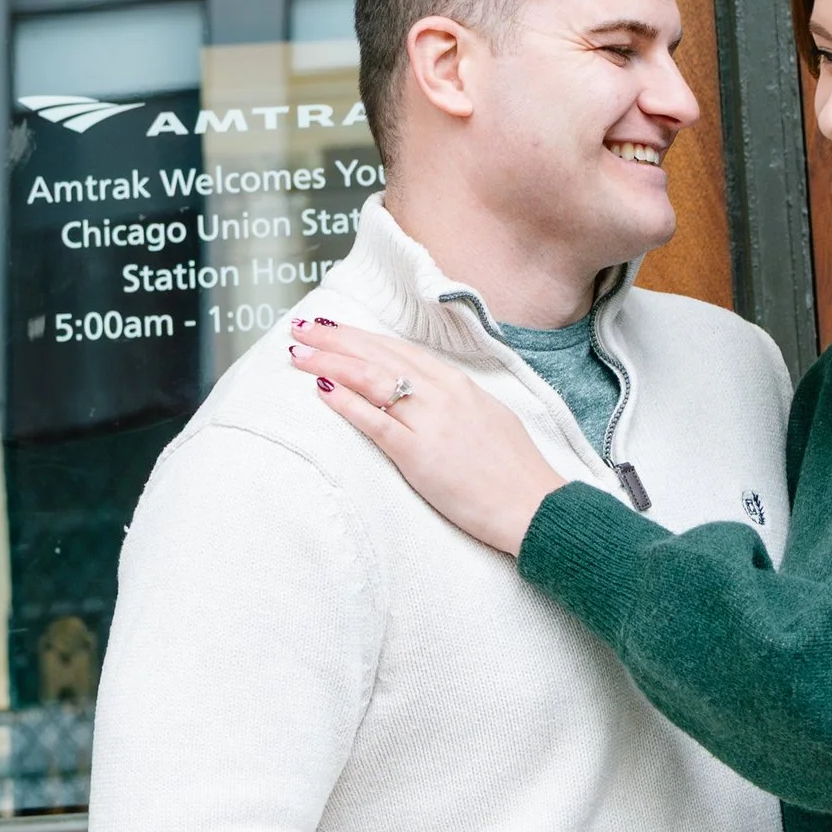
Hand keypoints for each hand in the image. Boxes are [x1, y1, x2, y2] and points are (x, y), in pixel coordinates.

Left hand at [288, 320, 566, 557]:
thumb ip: (453, 400)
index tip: (331, 326)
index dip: (360, 335)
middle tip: (300, 327)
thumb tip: (426, 393)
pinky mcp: (420, 453)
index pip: (397, 349)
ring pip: (371, 379)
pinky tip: (321, 388)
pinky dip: (346, 402)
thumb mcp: (487, 416)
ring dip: (330, 361)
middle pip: (378, 355)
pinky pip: (375, 421)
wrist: (532, 504)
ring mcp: (431, 421)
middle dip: (335, 339)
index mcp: (457, 382)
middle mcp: (442, 393)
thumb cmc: (513, 469)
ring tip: (298, 352)